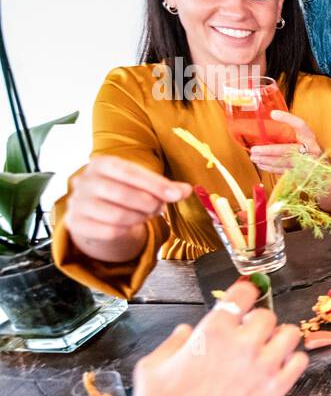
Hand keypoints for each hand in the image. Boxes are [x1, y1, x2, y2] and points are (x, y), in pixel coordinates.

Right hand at [63, 155, 190, 251]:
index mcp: (102, 164)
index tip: (179, 194)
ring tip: (148, 215)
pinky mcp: (76, 223)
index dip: (156, 184)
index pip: (130, 172)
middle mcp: (85, 181)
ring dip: (140, 218)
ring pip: (117, 216)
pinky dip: (127, 230)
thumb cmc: (122, 191)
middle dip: (150, 203)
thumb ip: (164, 186)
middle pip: (123, 194)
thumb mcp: (141, 183)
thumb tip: (187, 190)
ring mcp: (78, 203)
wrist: (94, 210)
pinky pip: (109, 232)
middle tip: (161, 208)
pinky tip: (132, 224)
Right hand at [131, 279, 306, 395]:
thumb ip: (172, 344)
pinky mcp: (276, 388)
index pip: (243, 293)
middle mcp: (243, 343)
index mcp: (213, 330)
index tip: (243, 298)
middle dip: (257, 321)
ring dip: (279, 337)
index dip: (244, 293)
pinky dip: (293, 360)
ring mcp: (264, 366)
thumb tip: (186, 332)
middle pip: (267, 315)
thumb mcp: (152, 367)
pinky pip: (300, 362)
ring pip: (290, 334)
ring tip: (268, 348)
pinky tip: (279, 366)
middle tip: (248, 333)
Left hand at [247, 111, 323, 174]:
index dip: (288, 119)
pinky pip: (283, 171)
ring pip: (284, 162)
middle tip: (255, 149)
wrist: (323, 169)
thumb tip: (270, 118)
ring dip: (267, 160)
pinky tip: (261, 164)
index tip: (273, 114)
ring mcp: (306, 164)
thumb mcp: (304, 138)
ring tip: (254, 157)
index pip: (300, 125)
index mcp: (310, 137)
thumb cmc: (309, 150)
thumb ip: (291, 131)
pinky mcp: (301, 174)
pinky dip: (270, 168)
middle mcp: (310, 150)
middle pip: (288, 150)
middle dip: (269, 150)